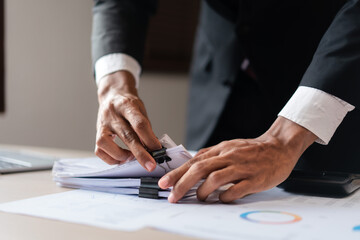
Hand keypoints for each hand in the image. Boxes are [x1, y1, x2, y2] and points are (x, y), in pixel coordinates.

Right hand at [95, 70, 161, 170]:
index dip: (150, 139)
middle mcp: (112, 114)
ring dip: (122, 156)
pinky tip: (122, 158)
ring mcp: (102, 124)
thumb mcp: (141, 110)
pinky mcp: (96, 133)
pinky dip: (111, 158)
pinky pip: (100, 151)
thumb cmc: (129, 105)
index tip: (158, 150)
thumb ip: (146, 128)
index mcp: (127, 106)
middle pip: (127, 136)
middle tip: (150, 165)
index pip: (139, 123)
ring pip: (107, 144)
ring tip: (132, 158)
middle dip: (140, 154)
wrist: (112, 96)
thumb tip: (155, 148)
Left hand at [158, 117, 316, 202]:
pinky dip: (225, 196)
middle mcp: (228, 157)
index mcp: (221, 150)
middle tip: (173, 196)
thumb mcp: (229, 147)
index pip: (194, 161)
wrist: (279, 147)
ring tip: (199, 198)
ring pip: (215, 178)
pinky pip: (236, 189)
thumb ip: (211, 155)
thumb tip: (191, 162)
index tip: (164, 183)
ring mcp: (241, 167)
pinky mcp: (254, 179)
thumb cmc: (252, 150)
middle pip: (200, 169)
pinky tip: (221, 199)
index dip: (177, 173)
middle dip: (182, 183)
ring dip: (203, 191)